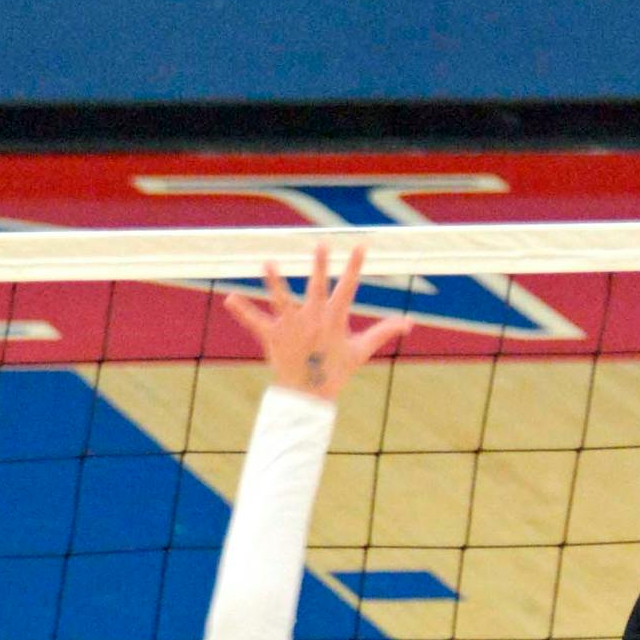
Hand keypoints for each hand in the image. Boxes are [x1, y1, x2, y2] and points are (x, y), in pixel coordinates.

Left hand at [223, 244, 414, 400]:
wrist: (310, 396)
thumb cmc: (335, 371)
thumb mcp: (362, 350)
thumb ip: (384, 332)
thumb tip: (410, 323)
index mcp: (334, 319)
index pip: (348, 287)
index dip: (355, 266)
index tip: (360, 245)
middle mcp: (313, 319)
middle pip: (316, 287)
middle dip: (319, 266)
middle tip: (321, 243)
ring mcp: (292, 327)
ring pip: (282, 300)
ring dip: (275, 281)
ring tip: (268, 262)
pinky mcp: (274, 337)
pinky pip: (255, 322)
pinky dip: (243, 311)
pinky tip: (229, 298)